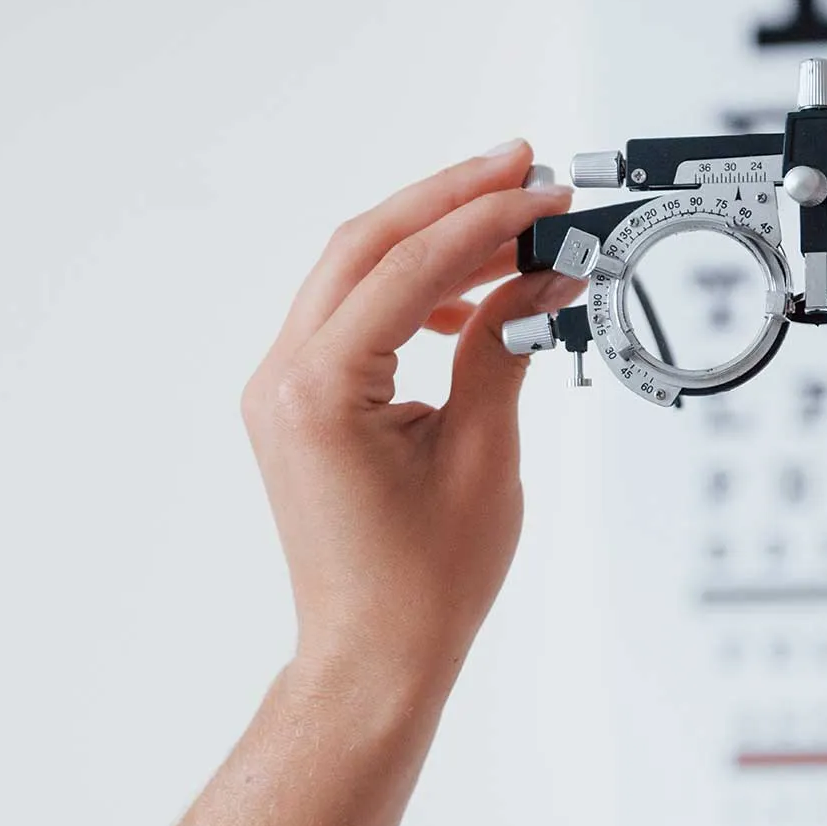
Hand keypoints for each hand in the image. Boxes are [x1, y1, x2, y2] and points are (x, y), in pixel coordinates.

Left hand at [242, 141, 579, 697]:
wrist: (373, 657)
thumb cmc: (421, 585)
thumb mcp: (483, 454)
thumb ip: (504, 348)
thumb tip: (542, 279)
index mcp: (317, 392)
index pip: (406, 267)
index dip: (485, 220)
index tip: (545, 194)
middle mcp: (283, 380)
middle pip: (363, 246)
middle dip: (448, 199)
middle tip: (522, 168)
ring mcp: (281, 390)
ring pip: (353, 273)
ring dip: (430, 240)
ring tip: (513, 229)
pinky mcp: (298, 405)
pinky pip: (350, 317)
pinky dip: (408, 290)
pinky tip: (466, 300)